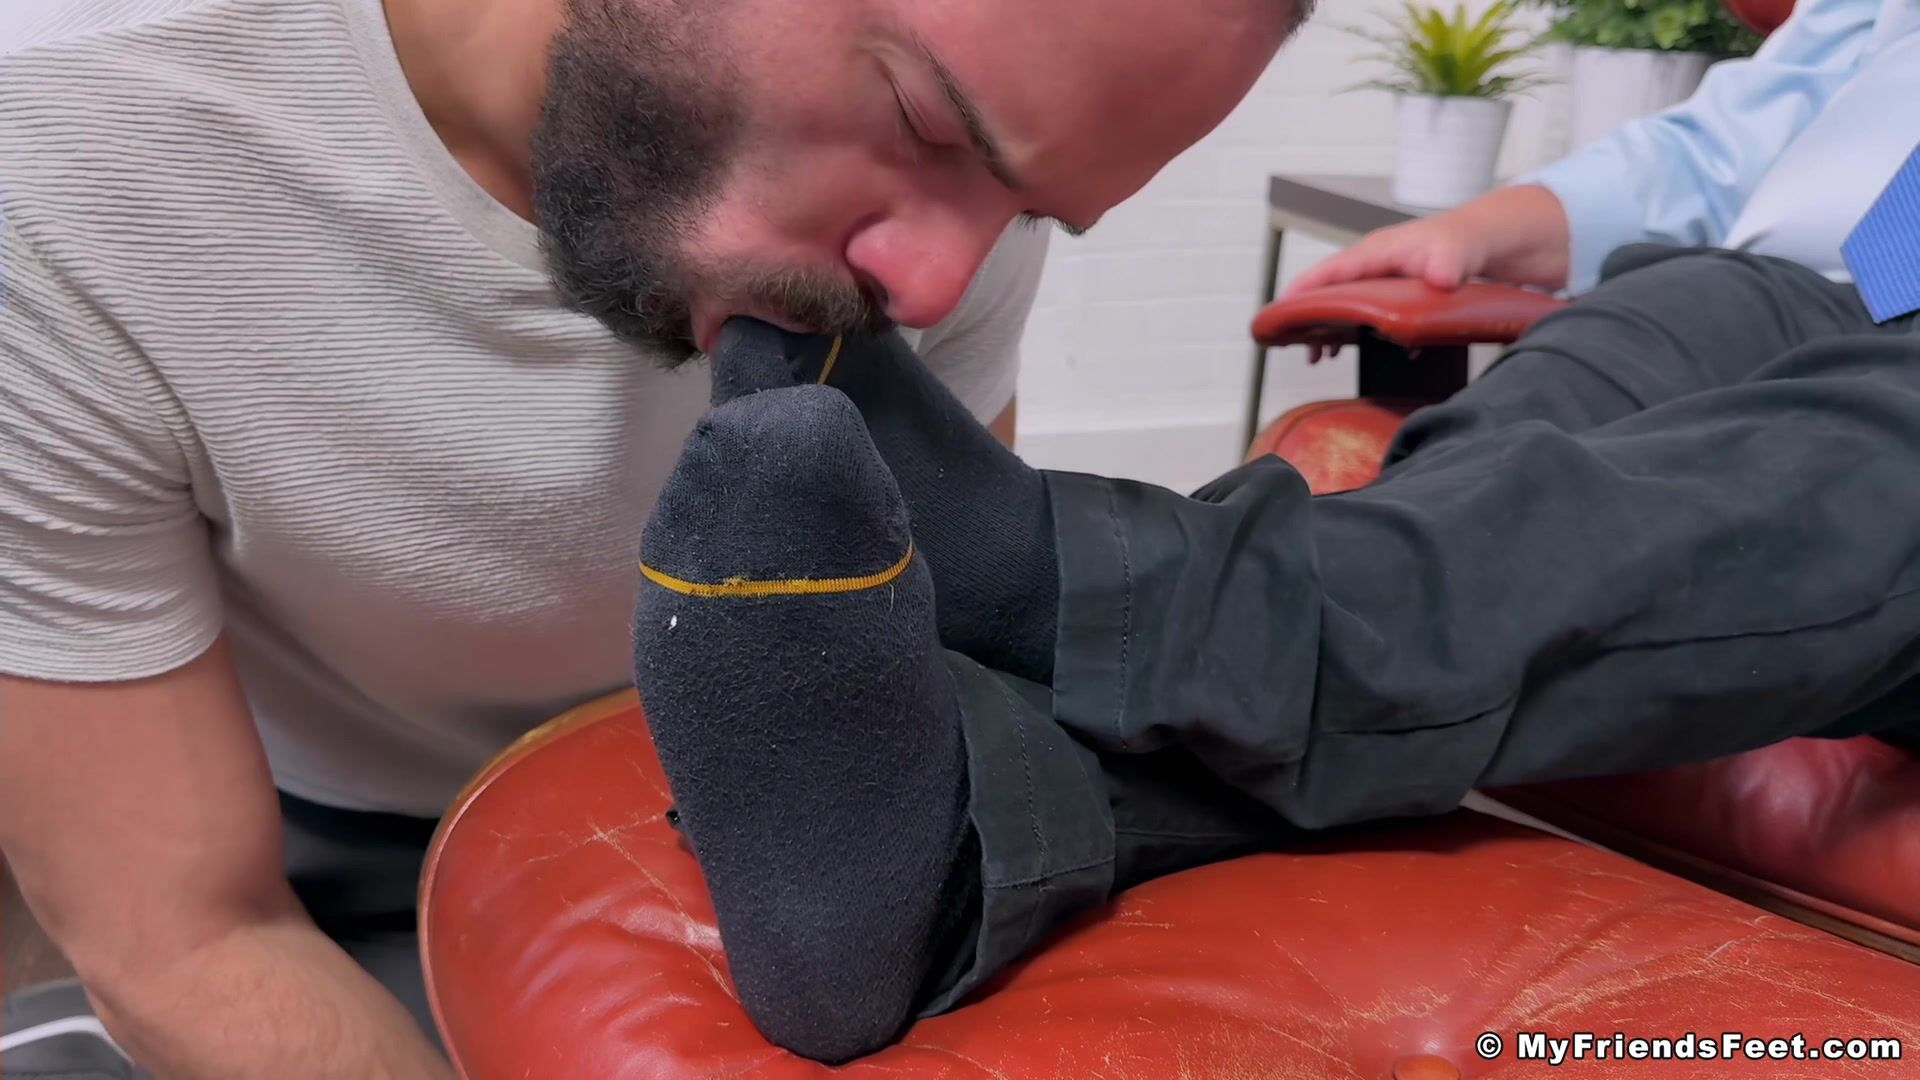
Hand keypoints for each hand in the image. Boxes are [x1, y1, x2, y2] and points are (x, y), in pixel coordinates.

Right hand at [1279, 184, 1573, 361]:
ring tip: (1320, 358)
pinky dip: (1364, 337)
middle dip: (1310, 318)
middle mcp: (1377, 266)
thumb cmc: (1473, 239)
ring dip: (1334, 331)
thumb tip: (1436, 278)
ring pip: (1350, 307)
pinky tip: (1369, 355)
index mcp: (1380, 252)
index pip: (1331, 272)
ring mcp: (1389, 283)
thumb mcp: (1460, 248)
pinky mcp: (1404, 298)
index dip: (1302, 293)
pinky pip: (1374, 318)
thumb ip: (1448, 260)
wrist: (1501, 241)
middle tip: (1298, 349)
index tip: (1278, 315)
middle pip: (1333, 292)